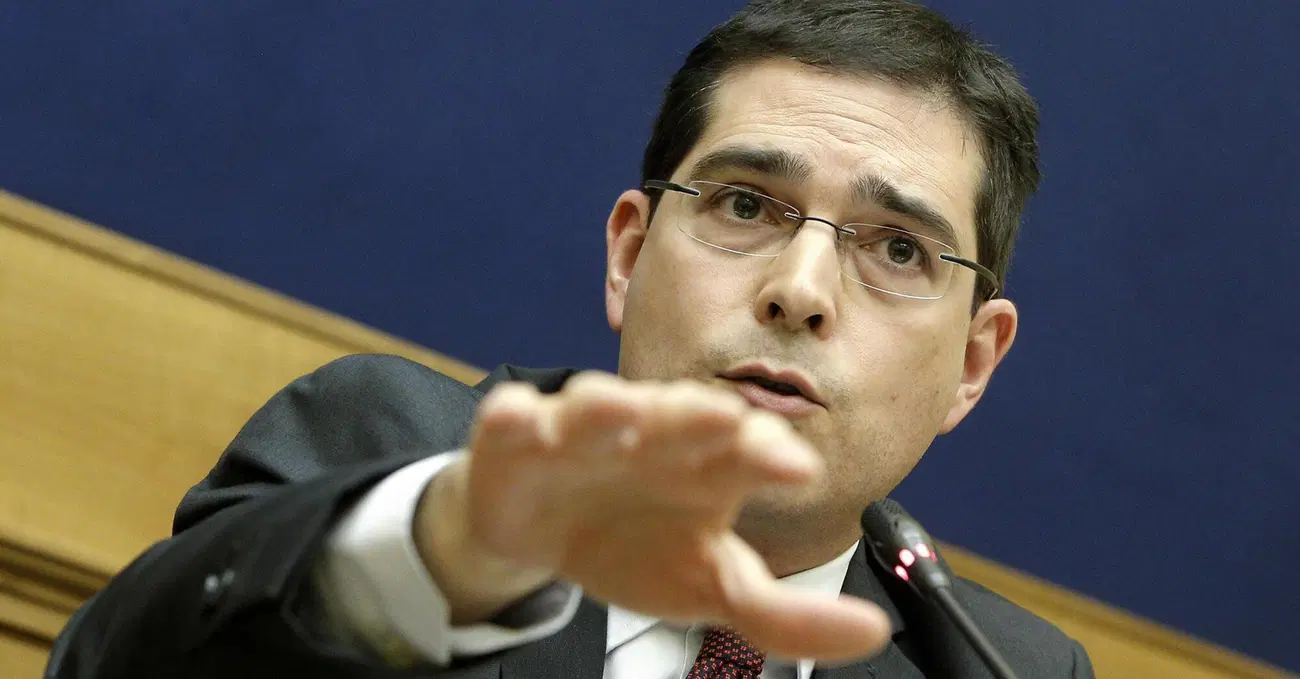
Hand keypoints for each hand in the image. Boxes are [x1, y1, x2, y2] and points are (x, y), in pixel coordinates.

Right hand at [417, 372, 889, 661]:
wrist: (545, 531)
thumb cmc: (640, 545)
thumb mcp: (712, 584)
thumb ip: (784, 616)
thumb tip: (872, 633)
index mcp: (706, 463)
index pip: (746, 448)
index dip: (770, 453)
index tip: (800, 470)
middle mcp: (650, 433)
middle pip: (678, 413)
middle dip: (698, 415)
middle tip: (723, 420)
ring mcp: (583, 431)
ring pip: (598, 406)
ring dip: (608, 408)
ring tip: (621, 414)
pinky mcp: (519, 437)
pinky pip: (515, 421)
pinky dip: (516, 419)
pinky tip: (522, 422)